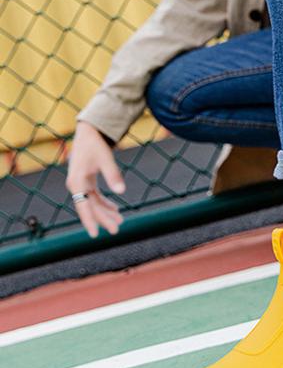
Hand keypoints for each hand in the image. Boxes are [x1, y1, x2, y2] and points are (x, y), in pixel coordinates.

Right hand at [65, 121, 124, 237]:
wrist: (89, 132)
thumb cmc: (96, 144)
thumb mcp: (106, 159)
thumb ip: (113, 175)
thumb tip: (122, 191)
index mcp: (77, 182)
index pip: (83, 206)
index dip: (90, 221)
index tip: (95, 235)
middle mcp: (76, 185)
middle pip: (90, 207)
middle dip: (103, 219)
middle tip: (117, 230)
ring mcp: (80, 184)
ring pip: (92, 203)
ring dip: (105, 212)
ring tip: (120, 222)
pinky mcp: (85, 182)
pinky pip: (94, 197)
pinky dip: (104, 203)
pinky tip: (115, 208)